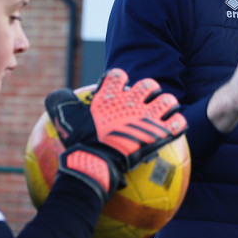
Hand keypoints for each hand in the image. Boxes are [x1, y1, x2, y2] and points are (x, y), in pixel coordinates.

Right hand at [44, 69, 186, 200]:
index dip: (119, 79)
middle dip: (149, 89)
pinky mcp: (159, 132)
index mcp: (110, 96)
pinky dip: (178, 123)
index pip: (117, 76)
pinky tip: (176, 126)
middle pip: (147, 85)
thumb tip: (58, 96)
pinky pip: (177, 122)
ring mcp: (146, 116)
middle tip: (147, 98)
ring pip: (167, 101)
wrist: (96, 161)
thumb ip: (60, 102)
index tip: (118, 86)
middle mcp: (131, 101)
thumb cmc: (79, 142)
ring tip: (166, 110)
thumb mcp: (63, 118)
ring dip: (167, 104)